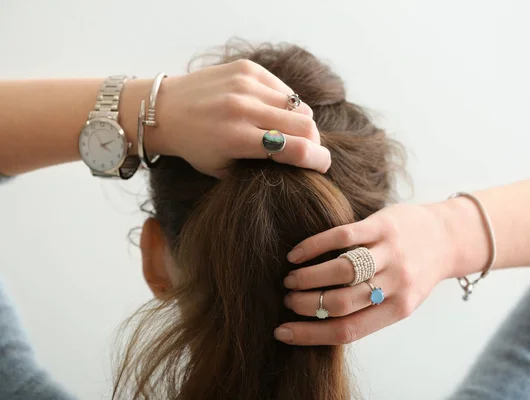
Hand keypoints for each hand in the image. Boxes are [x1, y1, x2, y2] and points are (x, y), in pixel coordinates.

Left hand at [149, 59, 330, 177]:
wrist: (164, 109)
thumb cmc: (195, 145)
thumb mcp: (223, 169)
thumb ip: (260, 169)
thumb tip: (297, 164)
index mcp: (236, 139)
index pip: (295, 150)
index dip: (318, 160)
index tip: (324, 166)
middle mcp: (243, 109)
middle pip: (305, 125)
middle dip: (313, 142)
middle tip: (306, 150)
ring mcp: (246, 84)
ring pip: (298, 106)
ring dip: (300, 123)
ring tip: (288, 131)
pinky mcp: (247, 69)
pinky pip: (284, 89)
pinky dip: (285, 104)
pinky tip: (272, 112)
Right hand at [274, 202, 459, 345]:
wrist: (447, 237)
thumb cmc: (415, 272)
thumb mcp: (400, 299)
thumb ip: (368, 309)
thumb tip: (319, 322)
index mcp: (398, 309)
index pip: (347, 330)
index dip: (310, 334)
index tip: (282, 332)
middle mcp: (395, 284)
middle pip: (341, 302)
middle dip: (306, 304)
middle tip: (288, 299)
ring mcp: (390, 253)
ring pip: (341, 271)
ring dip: (308, 277)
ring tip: (290, 279)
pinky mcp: (383, 226)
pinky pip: (343, 236)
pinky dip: (314, 246)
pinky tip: (296, 254)